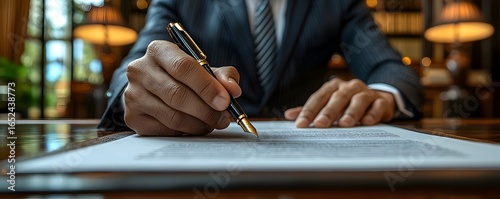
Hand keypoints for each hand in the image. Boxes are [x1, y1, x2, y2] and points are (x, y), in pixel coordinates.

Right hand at [123, 40, 240, 135]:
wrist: (153, 89)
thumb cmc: (182, 77)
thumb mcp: (203, 69)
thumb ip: (222, 76)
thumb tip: (233, 90)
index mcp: (158, 50)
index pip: (183, 67)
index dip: (207, 86)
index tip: (225, 101)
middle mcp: (140, 70)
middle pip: (177, 94)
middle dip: (206, 110)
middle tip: (223, 118)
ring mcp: (132, 94)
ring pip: (172, 116)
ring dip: (199, 124)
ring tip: (213, 123)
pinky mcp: (132, 117)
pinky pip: (165, 130)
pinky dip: (185, 132)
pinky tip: (195, 127)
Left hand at [284, 78, 394, 127]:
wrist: (377, 99)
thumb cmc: (347, 104)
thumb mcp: (328, 104)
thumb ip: (311, 110)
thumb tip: (289, 116)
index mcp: (333, 87)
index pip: (318, 98)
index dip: (309, 111)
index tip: (300, 125)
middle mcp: (349, 87)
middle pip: (337, 98)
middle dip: (328, 111)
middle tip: (320, 124)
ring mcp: (366, 93)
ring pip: (358, 100)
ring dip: (351, 112)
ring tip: (344, 124)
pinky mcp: (381, 101)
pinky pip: (377, 106)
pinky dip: (372, 114)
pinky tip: (367, 122)